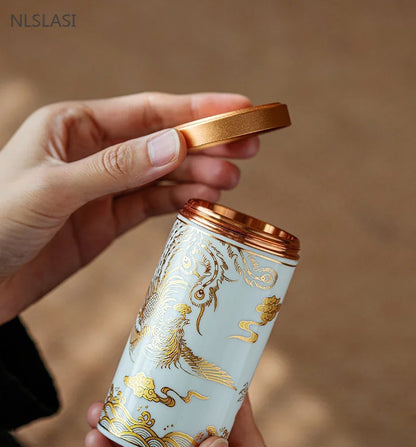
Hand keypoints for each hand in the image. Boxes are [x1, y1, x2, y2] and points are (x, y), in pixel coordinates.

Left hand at [0, 92, 258, 322]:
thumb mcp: (52, 190)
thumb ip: (114, 168)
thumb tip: (175, 145)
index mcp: (73, 126)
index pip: (146, 111)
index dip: (196, 108)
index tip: (240, 108)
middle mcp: (93, 152)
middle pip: (162, 140)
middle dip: (206, 142)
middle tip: (250, 146)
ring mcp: (103, 188)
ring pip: (162, 175)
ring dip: (198, 175)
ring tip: (233, 179)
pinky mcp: (107, 222)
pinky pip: (151, 206)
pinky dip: (179, 201)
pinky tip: (206, 200)